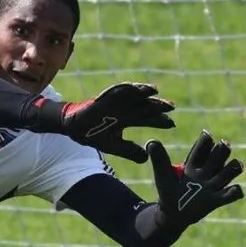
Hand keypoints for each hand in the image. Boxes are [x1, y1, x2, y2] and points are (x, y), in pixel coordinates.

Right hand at [60, 83, 174, 162]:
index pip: (148, 119)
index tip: (172, 124)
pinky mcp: (105, 97)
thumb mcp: (112, 146)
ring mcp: (116, 102)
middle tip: (171, 107)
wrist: (74, 128)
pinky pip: (118, 90)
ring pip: (134, 95)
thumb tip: (146, 158)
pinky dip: (128, 88)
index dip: (160, 121)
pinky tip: (138, 88)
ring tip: (155, 91)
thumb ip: (129, 151)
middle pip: (144, 105)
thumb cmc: (93, 135)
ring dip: (144, 92)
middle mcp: (125, 109)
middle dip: (157, 105)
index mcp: (128, 120)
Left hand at [148, 131, 244, 227]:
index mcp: (193, 164)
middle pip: (221, 154)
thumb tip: (151, 142)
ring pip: (232, 169)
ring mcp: (214, 185)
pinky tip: (231, 190)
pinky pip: (234, 193)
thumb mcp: (163, 174)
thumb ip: (159, 159)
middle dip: (223, 149)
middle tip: (223, 144)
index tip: (206, 135)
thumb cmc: (168, 191)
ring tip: (232, 166)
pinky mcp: (217, 200)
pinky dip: (236, 191)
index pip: (203, 147)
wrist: (172, 213)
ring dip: (234, 166)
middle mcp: (206, 172)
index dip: (206, 140)